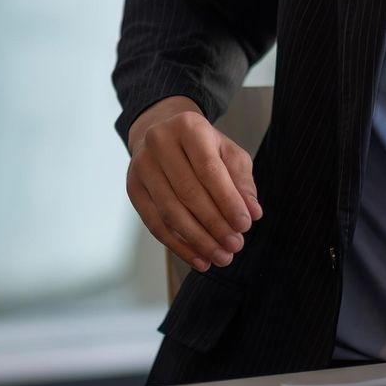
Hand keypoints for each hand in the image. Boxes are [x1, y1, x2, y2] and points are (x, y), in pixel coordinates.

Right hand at [125, 96, 262, 273]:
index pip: (209, 169)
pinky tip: (198, 258)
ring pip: (169, 212)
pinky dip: (178, 246)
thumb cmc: (202, 146)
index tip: (245, 225)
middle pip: (187, 193)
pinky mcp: (133, 188)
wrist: (162, 132)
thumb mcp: (228, 153)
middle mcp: (159, 142)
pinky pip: (155, 223)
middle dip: (214, 224)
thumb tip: (252, 212)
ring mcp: (141, 165)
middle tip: (235, 246)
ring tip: (220, 257)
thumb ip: (242, 182)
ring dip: (197, 240)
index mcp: (188, 127)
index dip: (228, 201)